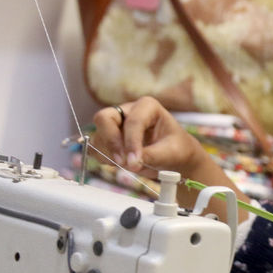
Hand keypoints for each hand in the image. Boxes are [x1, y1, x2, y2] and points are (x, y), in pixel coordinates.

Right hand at [90, 96, 204, 178]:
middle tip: (122, 162)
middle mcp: (127, 111)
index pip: (132, 122)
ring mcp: (115, 125)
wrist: (175, 158)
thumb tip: (131, 162)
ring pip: (98, 136)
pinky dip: (104, 158)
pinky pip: (96, 148)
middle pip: (103, 119)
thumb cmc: (177, 150)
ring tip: (129, 165)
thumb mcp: (171, 153)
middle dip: (111, 142)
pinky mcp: (109, 139)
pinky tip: (121, 165)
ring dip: (108, 153)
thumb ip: (152, 156)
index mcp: (147, 107)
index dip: (131, 143)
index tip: (134, 163)